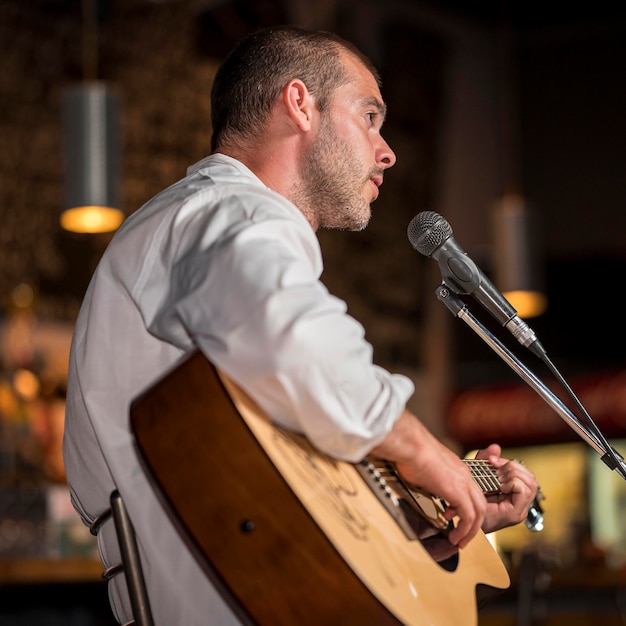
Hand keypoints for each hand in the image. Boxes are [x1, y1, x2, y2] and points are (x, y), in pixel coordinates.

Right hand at [371, 410, 487, 548]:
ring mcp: (464, 484)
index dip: (466, 507)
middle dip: (474, 523)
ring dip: (471, 531)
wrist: (412, 445)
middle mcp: (464, 476)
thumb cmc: (412, 450)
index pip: (470, 492)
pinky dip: (465, 531)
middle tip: (463, 534)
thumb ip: (428, 474)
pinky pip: (469, 518)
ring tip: (459, 541)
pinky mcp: (458, 493)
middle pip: (480, 503)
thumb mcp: (424, 464)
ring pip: (479, 513)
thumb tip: (419, 478)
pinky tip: (455, 537)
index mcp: (457, 468)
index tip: (454, 517)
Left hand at [475, 443, 538, 533]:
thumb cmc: (468, 500)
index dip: (510, 463)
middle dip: (513, 468)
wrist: (461, 520)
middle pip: (531, 477)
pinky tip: (500, 486)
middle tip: (496, 470)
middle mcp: (521, 504)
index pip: (526, 474)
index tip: (493, 462)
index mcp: (515, 495)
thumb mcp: (477, 475)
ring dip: (513, 475)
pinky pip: (523, 491)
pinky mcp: (515, 514)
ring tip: (498, 479)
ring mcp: (520, 510)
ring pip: (530, 483)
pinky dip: (512, 483)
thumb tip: (496, 447)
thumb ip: (485, 460)